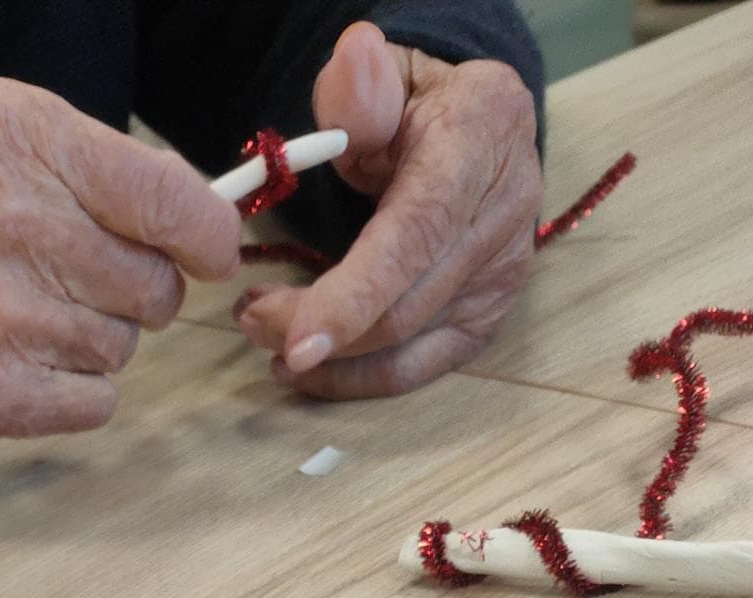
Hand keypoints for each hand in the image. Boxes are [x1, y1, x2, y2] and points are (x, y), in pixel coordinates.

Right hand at [0, 78, 239, 442]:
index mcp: (28, 146)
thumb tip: (205, 229)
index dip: (208, 237)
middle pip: (156, 289)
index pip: (173, 207)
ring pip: (124, 348)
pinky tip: (26, 355)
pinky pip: (97, 403)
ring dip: (95, 335)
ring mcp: (3, 321)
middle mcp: (15, 230)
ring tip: (32, 309)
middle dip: (133, 284)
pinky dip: (74, 388)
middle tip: (78, 272)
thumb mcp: (9, 126)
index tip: (207, 249)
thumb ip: (109, 166)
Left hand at [236, 22, 540, 397]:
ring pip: (404, 349)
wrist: (477, 132)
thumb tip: (354, 65)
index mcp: (481, 144)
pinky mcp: (486, 318)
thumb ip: (362, 84)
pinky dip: (355, 378)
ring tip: (264, 333)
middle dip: (315, 326)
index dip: (352, 296)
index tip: (294, 340)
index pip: (415, 238)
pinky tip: (308, 368)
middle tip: (249, 314)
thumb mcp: (387, 75)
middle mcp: (504, 217)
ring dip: (326, 358)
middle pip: (402, 308)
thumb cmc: (417, 106)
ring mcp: (501, 277)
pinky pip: (416, 369)